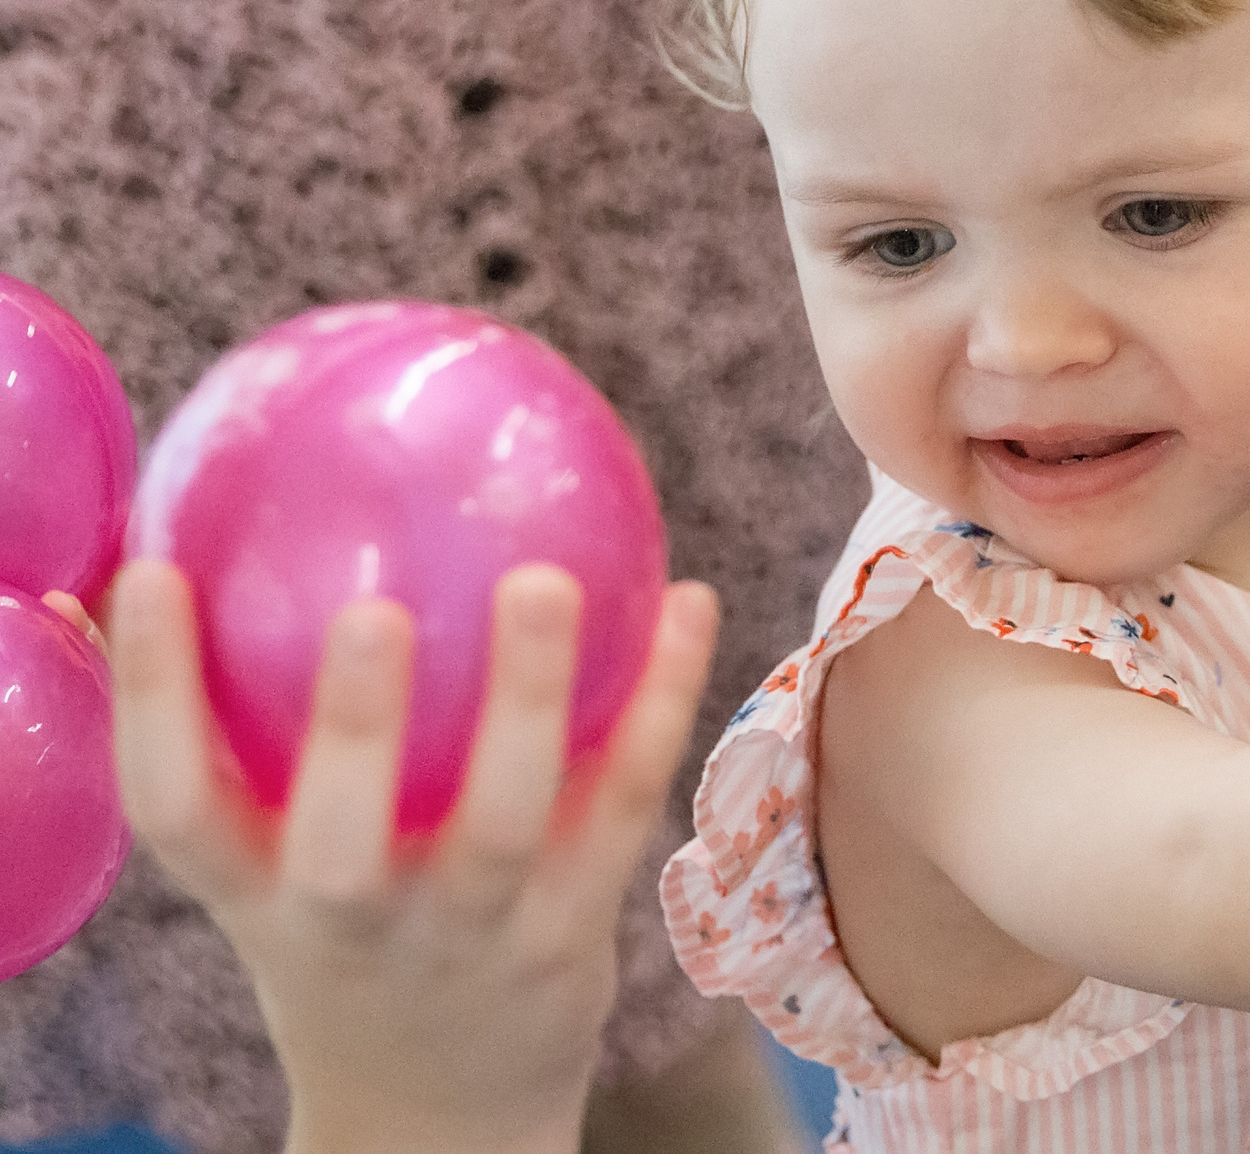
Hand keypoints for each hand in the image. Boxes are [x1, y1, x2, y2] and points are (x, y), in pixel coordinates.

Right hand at [108, 559, 719, 1153]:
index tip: (153, 576)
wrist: (440, 1114)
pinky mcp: (573, 928)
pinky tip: (689, 600)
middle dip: (351, 732)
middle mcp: (353, 920)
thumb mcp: (276, 870)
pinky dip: (660, 698)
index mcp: (256, 890)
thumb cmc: (353, 938)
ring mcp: (472, 931)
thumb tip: (223, 561)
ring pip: (501, 822)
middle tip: (370, 612)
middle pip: (340, 842)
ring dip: (527, 699)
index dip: (151, 696)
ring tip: (544, 580)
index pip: (172, 803)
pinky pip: (620, 802)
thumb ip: (255, 745)